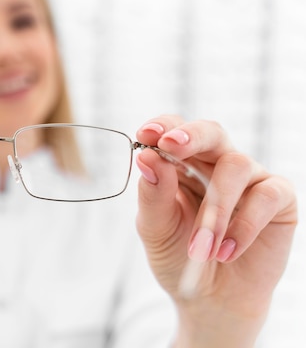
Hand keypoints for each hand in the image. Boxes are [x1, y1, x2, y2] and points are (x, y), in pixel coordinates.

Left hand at [134, 115, 296, 346]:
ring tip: (200, 248)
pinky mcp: (278, 200)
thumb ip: (153, 195)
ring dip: (214, 209)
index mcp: (181, 165)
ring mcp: (249, 180)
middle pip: (211, 133)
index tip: (147, 133)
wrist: (210, 299)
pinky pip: (266, 196)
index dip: (163, 126)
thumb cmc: (178, 257)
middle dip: (191, 136)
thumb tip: (148, 158)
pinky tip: (226, 251)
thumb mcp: (156, 229)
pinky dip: (243, 225)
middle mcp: (215, 165)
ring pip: (236, 166)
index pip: (174, 132)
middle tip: (172, 145)